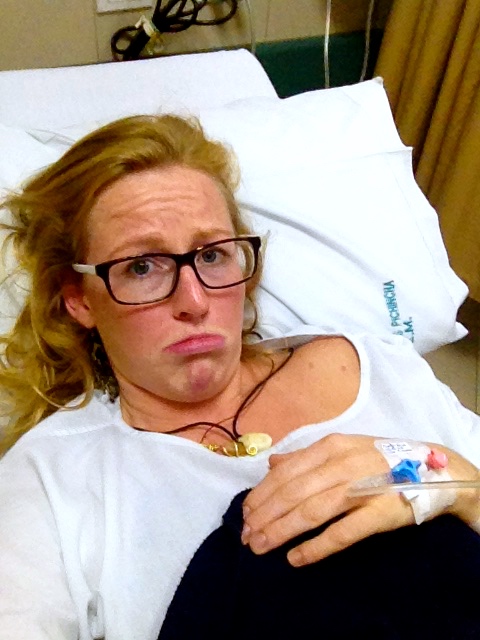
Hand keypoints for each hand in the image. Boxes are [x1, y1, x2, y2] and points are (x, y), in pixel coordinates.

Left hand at [241, 433, 479, 566]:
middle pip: (293, 492)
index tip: (245, 513)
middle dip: (264, 515)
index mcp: (330, 447)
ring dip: (281, 530)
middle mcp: (342, 464)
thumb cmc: (380, 460)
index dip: (262, 493)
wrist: (430, 469)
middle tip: (247, 536)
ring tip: (261, 546)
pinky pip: (342, 533)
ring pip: (311, 511)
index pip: (286, 471)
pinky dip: (316, 546)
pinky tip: (296, 558)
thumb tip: (272, 464)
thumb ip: (306, 456)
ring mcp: (361, 488)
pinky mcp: (379, 513)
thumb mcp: (342, 448)